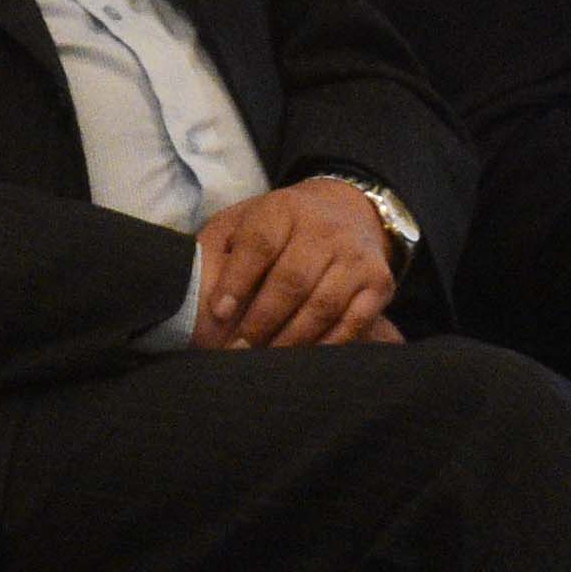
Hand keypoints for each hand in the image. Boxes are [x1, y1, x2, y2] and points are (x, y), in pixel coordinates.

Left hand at [190, 179, 402, 350]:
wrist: (348, 209)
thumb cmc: (279, 226)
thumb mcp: (243, 221)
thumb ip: (217, 249)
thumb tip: (190, 291)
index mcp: (284, 209)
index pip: (260, 244)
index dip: (238, 281)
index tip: (218, 313)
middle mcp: (324, 230)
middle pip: (292, 280)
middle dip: (260, 321)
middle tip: (236, 350)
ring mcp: (356, 257)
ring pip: (322, 306)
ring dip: (290, 340)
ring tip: (264, 362)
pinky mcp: (380, 282)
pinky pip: (354, 322)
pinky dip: (327, 346)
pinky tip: (304, 361)